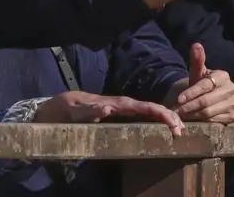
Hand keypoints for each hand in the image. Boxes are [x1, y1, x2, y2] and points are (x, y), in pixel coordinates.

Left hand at [34, 91, 184, 135]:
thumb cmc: (61, 110)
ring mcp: (115, 111)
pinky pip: (136, 119)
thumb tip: (108, 109)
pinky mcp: (112, 118)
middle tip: (181, 129)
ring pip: (143, 113)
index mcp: (111, 103)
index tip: (172, 121)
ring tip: (177, 129)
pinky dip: (150, 122)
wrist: (51, 110)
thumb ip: (89, 110)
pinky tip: (158, 130)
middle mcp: (116, 105)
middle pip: (146, 108)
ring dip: (161, 119)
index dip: (157, 112)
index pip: (139, 106)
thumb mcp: (72, 110)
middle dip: (165, 116)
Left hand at [173, 43, 233, 122]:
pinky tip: (193, 121)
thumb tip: (196, 45)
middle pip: (206, 101)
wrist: (212, 96)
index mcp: (223, 76)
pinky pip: (215, 121)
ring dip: (193, 115)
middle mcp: (232, 89)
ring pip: (210, 112)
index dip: (191, 93)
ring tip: (182, 117)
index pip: (205, 86)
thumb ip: (197, 59)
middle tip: (177, 111)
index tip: (179, 99)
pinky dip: (202, 122)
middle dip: (190, 106)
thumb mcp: (198, 72)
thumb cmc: (203, 83)